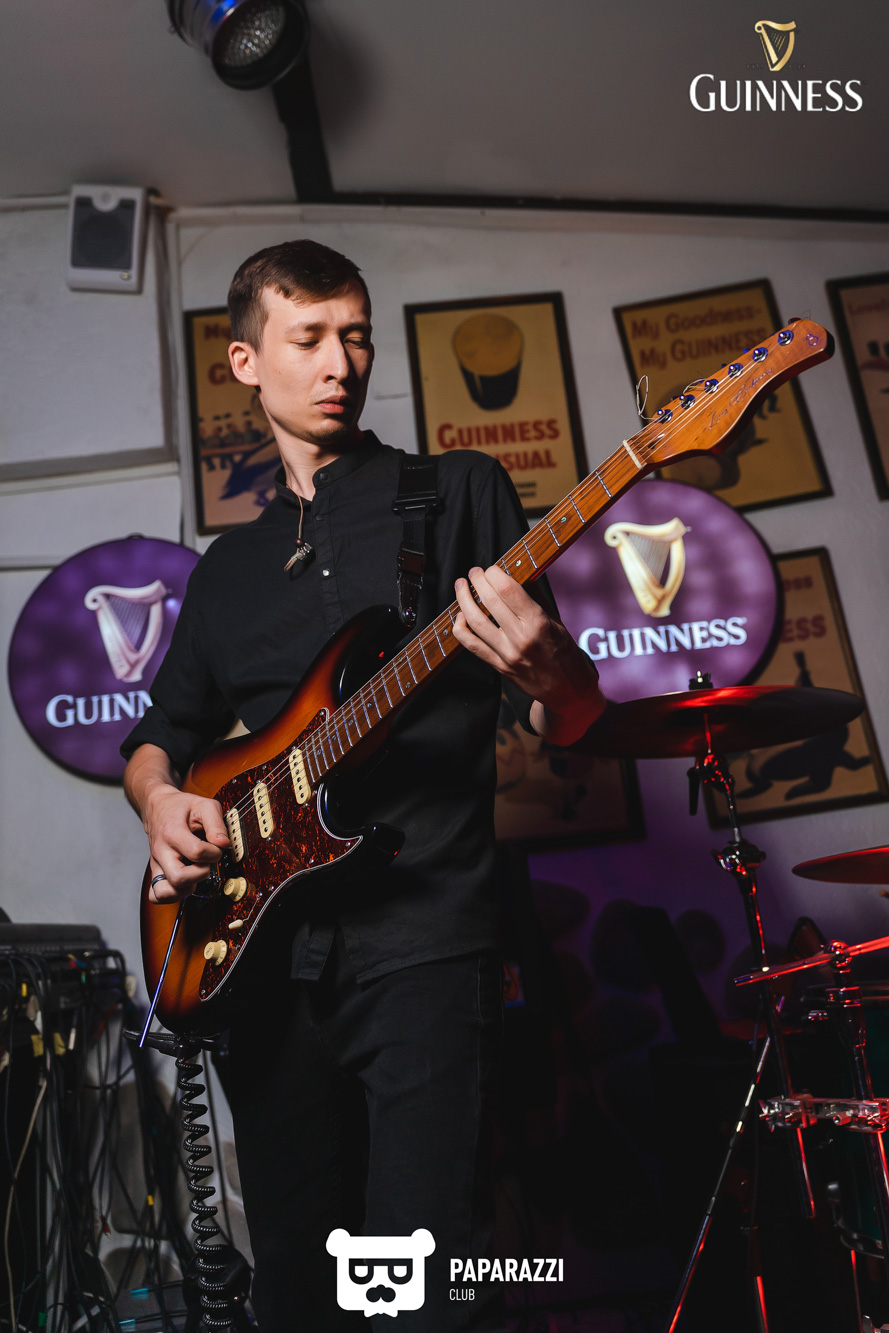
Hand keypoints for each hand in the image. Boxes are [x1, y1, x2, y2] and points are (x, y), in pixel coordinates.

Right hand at [144, 784, 229, 903]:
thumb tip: (224, 844)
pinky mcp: (155, 872)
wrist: (158, 806)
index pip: (196, 852)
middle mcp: (161, 851)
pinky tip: (185, 884)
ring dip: (185, 890)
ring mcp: (156, 864)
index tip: (217, 848)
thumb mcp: (204, 805)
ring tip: (195, 875)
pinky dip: (172, 896)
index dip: (214, 853)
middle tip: (206, 864)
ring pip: (164, 893)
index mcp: (172, 832)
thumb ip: (216, 824)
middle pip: (178, 878)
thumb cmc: (181, 807)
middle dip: (200, 874)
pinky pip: (156, 895)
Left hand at [453, 564, 604, 745]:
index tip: (490, 568)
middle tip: (474, 572)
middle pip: (490, 601)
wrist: (568, 691)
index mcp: (539, 623)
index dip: (494, 574)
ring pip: (476, 622)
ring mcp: (507, 654)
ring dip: (464, 601)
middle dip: (477, 582)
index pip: (508, 590)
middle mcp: (521, 638)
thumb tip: (517, 574)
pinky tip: (459, 617)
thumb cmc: (565, 653)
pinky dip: (461, 630)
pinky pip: (472, 646)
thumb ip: (535, 598)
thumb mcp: (557, 622)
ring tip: (461, 587)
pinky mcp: (499, 667)